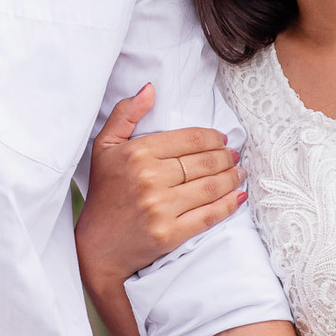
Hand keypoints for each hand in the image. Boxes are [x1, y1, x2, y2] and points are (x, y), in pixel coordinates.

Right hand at [75, 83, 244, 290]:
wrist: (97, 247)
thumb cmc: (104, 194)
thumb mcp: (104, 148)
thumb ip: (125, 114)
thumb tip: (150, 89)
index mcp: (137, 153)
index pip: (189, 139)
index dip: (212, 137)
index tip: (221, 139)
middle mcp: (149, 179)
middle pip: (205, 162)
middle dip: (226, 157)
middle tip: (234, 156)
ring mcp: (160, 208)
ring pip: (211, 186)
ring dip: (232, 177)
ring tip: (239, 172)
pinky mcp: (170, 234)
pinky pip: (209, 215)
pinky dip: (229, 205)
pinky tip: (239, 196)